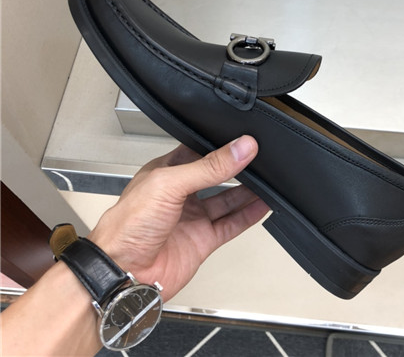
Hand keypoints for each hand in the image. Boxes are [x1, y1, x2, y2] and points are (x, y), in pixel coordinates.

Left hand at [88, 136, 268, 299]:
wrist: (124, 272)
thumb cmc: (127, 226)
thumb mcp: (169, 184)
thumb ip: (208, 167)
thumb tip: (239, 149)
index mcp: (165, 173)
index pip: (199, 153)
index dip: (220, 146)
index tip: (243, 140)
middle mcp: (179, 195)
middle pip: (215, 176)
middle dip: (236, 168)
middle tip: (260, 158)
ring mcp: (192, 218)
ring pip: (227, 200)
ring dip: (247, 191)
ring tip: (269, 180)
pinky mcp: (202, 240)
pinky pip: (231, 224)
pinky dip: (248, 215)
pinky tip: (262, 205)